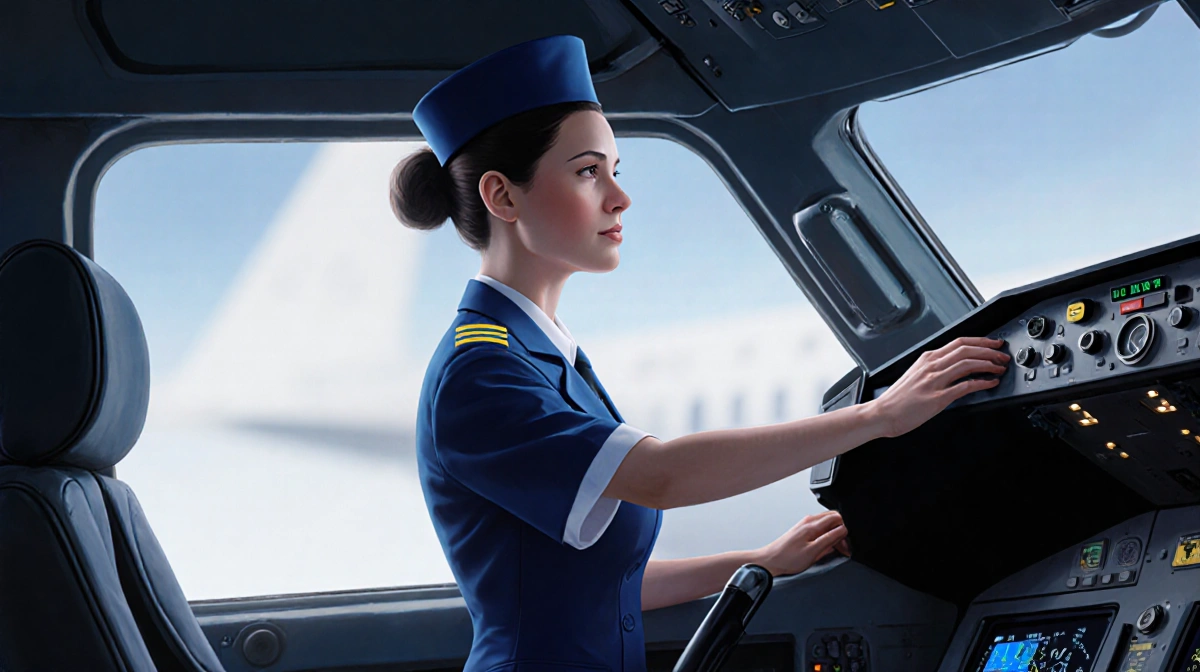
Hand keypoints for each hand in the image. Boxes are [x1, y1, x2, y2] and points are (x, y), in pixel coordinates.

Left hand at [754, 511, 849, 576]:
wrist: (770, 560)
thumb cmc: (788, 558)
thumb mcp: (813, 551)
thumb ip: (829, 539)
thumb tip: (843, 530)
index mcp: (812, 524)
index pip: (837, 517)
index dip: (846, 530)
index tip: (847, 543)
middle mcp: (809, 521)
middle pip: (833, 520)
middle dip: (842, 533)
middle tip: (843, 548)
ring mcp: (806, 525)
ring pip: (828, 526)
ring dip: (834, 536)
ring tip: (835, 550)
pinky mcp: (803, 532)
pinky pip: (820, 530)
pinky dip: (826, 538)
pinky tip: (825, 549)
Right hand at [869, 336, 1008, 438]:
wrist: (882, 413)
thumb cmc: (897, 398)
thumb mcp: (915, 374)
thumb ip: (933, 368)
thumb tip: (954, 366)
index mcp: (927, 359)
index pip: (959, 342)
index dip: (981, 341)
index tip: (994, 343)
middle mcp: (931, 366)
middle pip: (967, 350)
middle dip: (989, 350)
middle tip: (1002, 355)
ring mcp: (934, 381)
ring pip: (968, 364)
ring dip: (988, 364)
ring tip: (999, 368)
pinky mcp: (938, 398)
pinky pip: (965, 386)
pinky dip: (982, 383)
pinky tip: (990, 383)